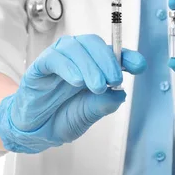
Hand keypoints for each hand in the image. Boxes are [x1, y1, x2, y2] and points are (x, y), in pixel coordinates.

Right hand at [0, 34, 145, 152]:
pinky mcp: (40, 67)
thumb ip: (103, 104)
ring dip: (89, 65)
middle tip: (113, 80)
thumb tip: (120, 94)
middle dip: (107, 60)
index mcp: (92, 67)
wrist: (35, 131)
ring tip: (96, 86)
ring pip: (75, 47)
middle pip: (93, 43)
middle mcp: (76, 59)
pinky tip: (76, 81)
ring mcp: (58, 61)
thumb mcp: (88, 115)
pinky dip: (68, 67)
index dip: (127, 56)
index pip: (112, 53)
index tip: (139, 66)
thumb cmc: (61, 118)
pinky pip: (54, 58)